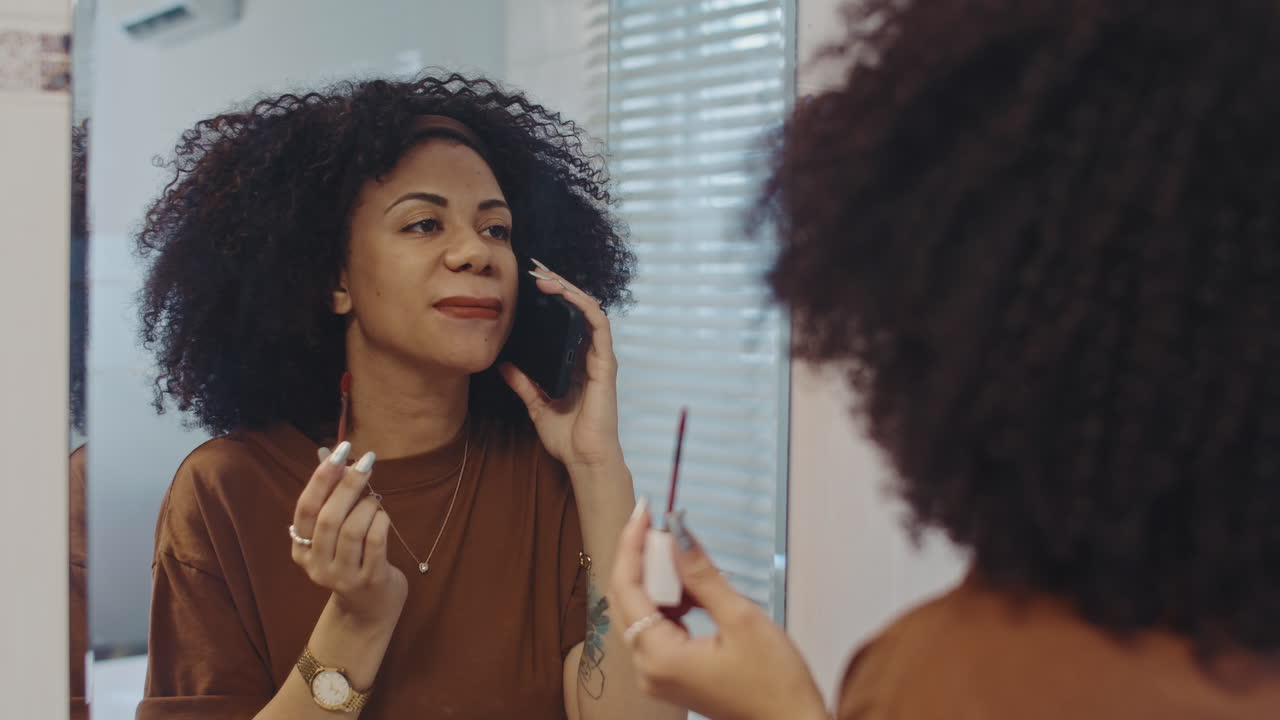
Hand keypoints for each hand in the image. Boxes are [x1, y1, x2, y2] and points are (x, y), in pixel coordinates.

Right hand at [291, 442, 407, 627]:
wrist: (369, 609)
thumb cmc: (354, 558)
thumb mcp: (335, 532)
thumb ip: (332, 498)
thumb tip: (332, 454)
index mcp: (301, 549)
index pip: (306, 508)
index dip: (322, 477)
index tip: (341, 451)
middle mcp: (317, 565)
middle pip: (329, 518)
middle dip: (348, 485)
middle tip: (366, 462)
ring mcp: (343, 576)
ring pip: (352, 529)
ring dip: (367, 505)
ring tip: (375, 499)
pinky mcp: (369, 580)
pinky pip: (376, 541)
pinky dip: (381, 520)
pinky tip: (383, 515)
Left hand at [500, 260, 623, 471]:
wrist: (583, 458)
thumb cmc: (566, 436)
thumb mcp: (535, 404)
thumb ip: (523, 383)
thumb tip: (503, 363)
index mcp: (574, 362)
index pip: (566, 320)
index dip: (552, 299)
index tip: (529, 284)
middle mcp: (589, 356)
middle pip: (577, 309)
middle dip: (558, 285)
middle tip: (535, 270)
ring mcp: (599, 358)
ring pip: (589, 311)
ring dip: (569, 290)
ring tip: (546, 278)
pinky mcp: (605, 364)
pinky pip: (598, 326)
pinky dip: (584, 306)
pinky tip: (568, 294)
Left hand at [610, 502, 828, 719]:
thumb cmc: (774, 684)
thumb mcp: (741, 618)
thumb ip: (702, 574)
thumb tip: (678, 535)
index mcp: (658, 656)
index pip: (627, 587)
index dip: (632, 544)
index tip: (643, 512)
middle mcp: (648, 669)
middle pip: (627, 599)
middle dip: (641, 557)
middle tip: (659, 524)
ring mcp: (658, 675)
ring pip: (641, 613)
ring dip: (656, 579)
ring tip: (679, 550)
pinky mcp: (671, 674)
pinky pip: (657, 628)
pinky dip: (669, 602)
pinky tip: (691, 586)